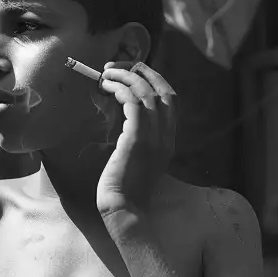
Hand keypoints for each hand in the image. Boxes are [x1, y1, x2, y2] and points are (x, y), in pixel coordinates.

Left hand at [92, 62, 178, 217]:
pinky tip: (106, 87)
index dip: (155, 79)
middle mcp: (166, 137)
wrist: (124, 210)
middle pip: (163, 90)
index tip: (135, 70)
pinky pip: (132, 102)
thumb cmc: (125, 186)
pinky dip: (119, 88)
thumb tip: (123, 109)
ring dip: (125, 76)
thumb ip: (137, 135)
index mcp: (168, 140)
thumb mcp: (137, 156)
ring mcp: (154, 138)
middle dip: (141, 71)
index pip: (172, 99)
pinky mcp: (137, 139)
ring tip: (106, 73)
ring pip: (146, 92)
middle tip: (117, 65)